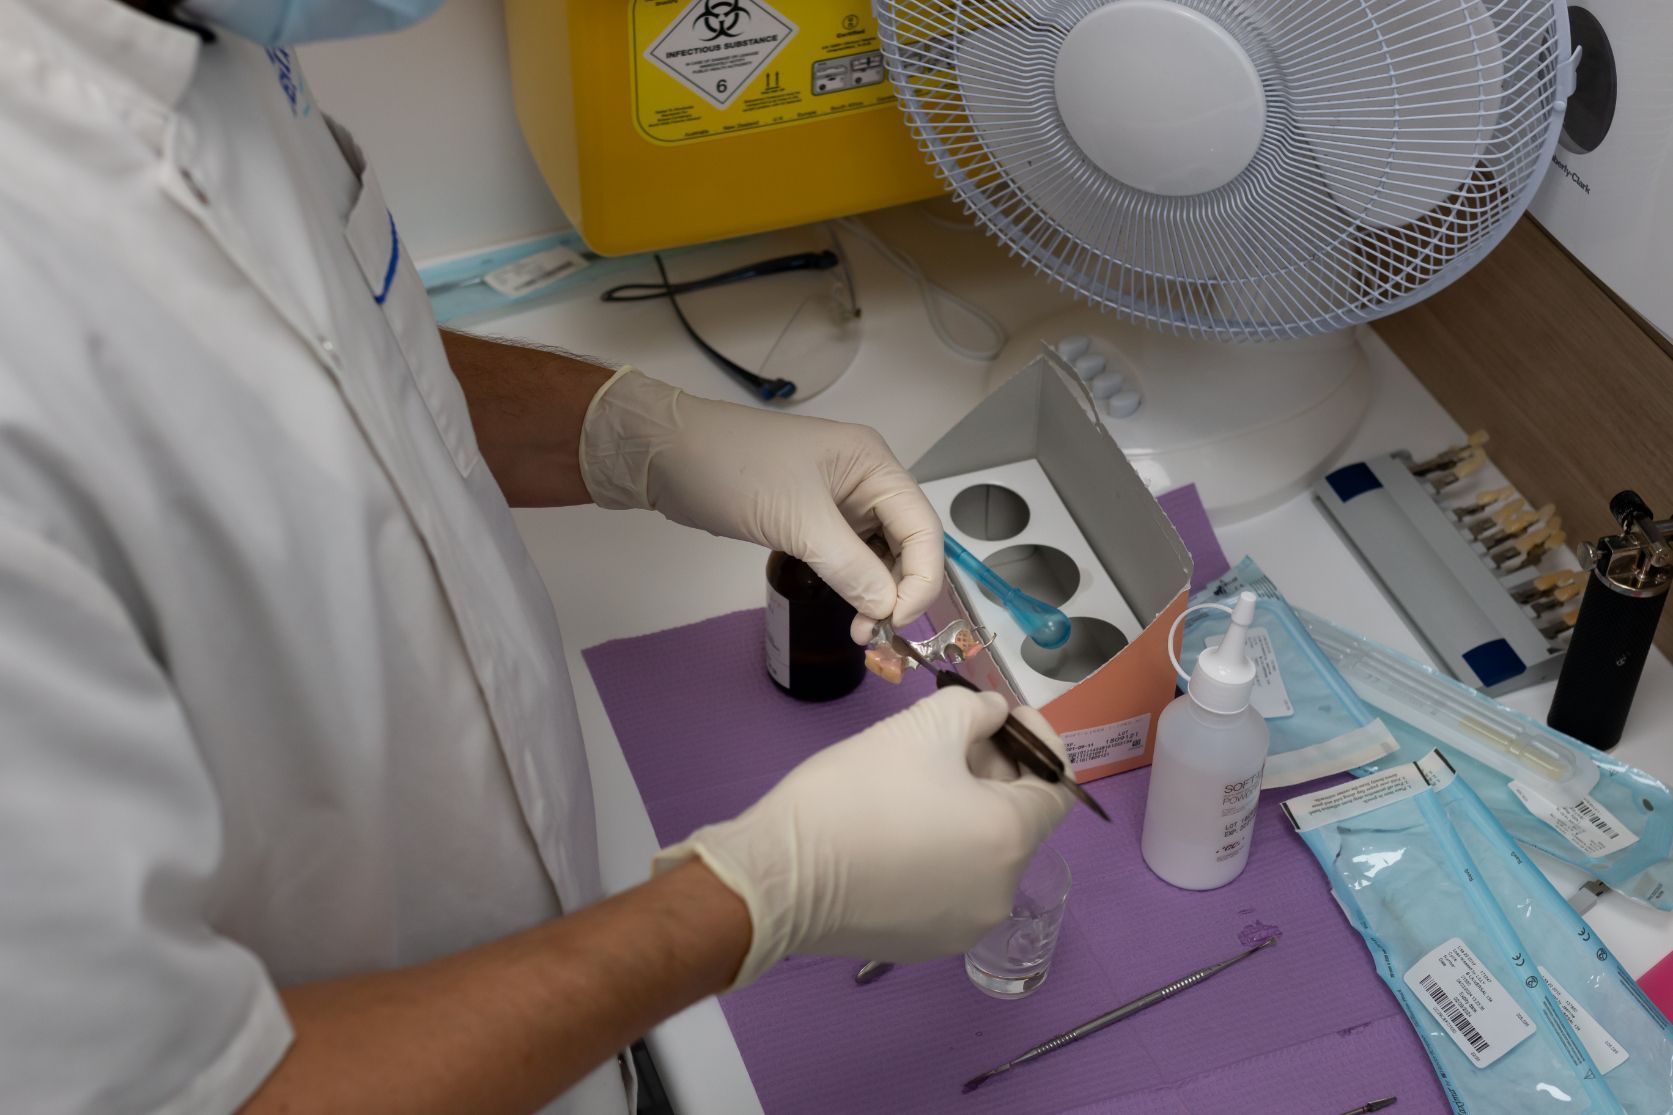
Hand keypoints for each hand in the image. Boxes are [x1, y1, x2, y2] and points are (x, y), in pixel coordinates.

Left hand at [580, 369, 941, 640]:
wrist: (666, 455)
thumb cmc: (732, 469)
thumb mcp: (796, 520)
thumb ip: (849, 566)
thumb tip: (886, 608)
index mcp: (872, 463)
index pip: (923, 526)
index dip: (922, 577)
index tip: (897, 620)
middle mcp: (865, 479)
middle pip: (909, 542)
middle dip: (901, 589)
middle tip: (876, 632)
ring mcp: (840, 499)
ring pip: (881, 554)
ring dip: (879, 593)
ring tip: (861, 629)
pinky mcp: (813, 518)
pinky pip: (851, 556)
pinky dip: (855, 584)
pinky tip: (848, 608)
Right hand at [653, 689, 1074, 987]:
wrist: (778, 876)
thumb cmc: (856, 793)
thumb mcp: (920, 726)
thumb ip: (974, 710)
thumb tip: (992, 717)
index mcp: (1010, 839)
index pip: (1058, 788)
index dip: (1037, 742)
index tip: (1004, 715)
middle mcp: (1001, 892)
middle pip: (1019, 821)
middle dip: (996, 772)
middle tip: (953, 736)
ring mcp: (963, 927)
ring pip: (984, 855)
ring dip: (969, 812)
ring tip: (922, 780)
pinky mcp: (924, 944)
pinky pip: (951, 886)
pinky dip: (942, 852)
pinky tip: (899, 828)